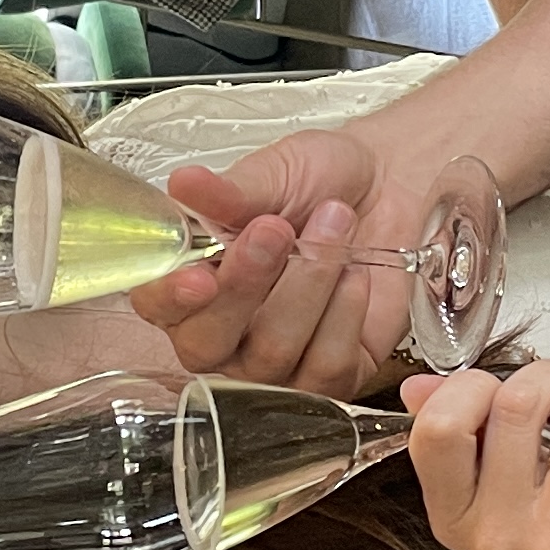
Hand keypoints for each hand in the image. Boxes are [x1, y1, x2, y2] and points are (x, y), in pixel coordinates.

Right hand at [130, 125, 424, 396]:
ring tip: (336, 226)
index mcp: (191, 279)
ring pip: (271, 357)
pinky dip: (344, 318)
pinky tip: (356, 276)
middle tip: (279, 229)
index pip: (157, 307)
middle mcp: (223, 333)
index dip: (171, 299)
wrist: (392, 184)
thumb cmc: (319, 180)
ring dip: (307, 288)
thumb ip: (229, 191)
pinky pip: (326, 370)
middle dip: (246, 288)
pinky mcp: (332, 377)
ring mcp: (274, 363)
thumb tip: (184, 184)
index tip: (201, 276)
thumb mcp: (274, 172)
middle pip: (207, 346)